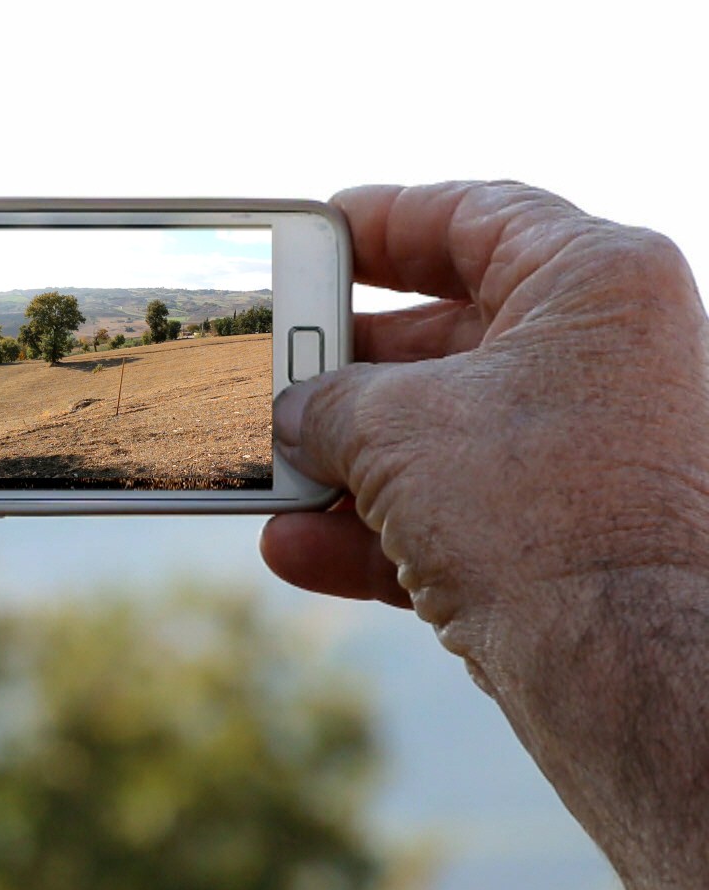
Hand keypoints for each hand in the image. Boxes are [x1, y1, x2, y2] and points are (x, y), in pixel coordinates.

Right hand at [259, 181, 708, 889]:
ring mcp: (596, 453)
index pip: (476, 216)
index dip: (380, 221)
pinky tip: (294, 549)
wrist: (624, 672)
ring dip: (346, 457)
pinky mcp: (574, 539)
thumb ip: (326, 398)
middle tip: (268, 366)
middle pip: (450, 335)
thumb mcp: (391, 425)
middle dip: (343, 365)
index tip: (313, 235)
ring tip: (264, 467)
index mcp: (596, 283)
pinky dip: (377, 529)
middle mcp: (612, 358)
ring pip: (446, 432)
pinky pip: (458, 512)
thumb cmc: (535, 512)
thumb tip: (295, 414)